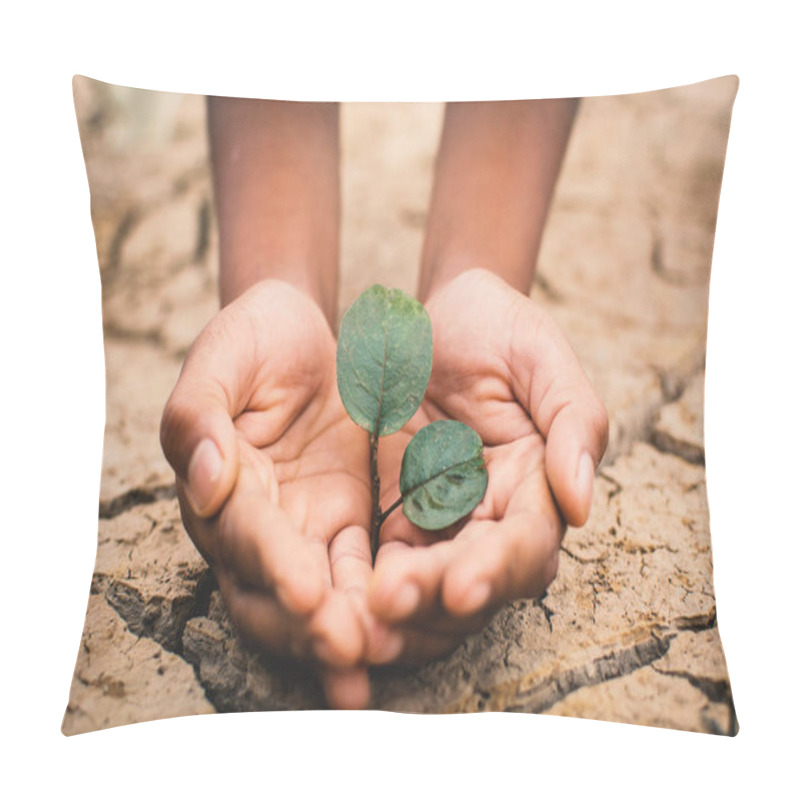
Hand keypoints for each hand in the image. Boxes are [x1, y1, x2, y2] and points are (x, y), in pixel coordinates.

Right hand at [160, 280, 393, 707]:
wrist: (302, 333)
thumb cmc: (253, 339)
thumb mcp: (221, 359)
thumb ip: (198, 415)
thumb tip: (204, 481)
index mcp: (219, 487)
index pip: (245, 535)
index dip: (274, 565)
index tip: (307, 594)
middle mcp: (257, 523)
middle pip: (273, 591)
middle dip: (309, 624)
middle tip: (348, 649)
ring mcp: (304, 528)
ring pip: (322, 595)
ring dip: (348, 629)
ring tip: (381, 658)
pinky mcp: (348, 522)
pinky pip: (364, 570)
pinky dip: (380, 602)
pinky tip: (407, 633)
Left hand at [368, 269, 608, 663]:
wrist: (428, 316)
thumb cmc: (495, 325)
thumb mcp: (542, 356)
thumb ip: (574, 422)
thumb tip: (582, 505)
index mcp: (536, 484)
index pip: (526, 543)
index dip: (496, 569)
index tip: (461, 588)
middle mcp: (493, 515)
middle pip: (473, 579)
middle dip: (435, 599)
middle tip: (389, 604)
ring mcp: (441, 518)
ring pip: (428, 585)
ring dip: (399, 609)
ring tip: (362, 619)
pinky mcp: (395, 514)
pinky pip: (382, 560)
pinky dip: (365, 583)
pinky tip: (341, 594)